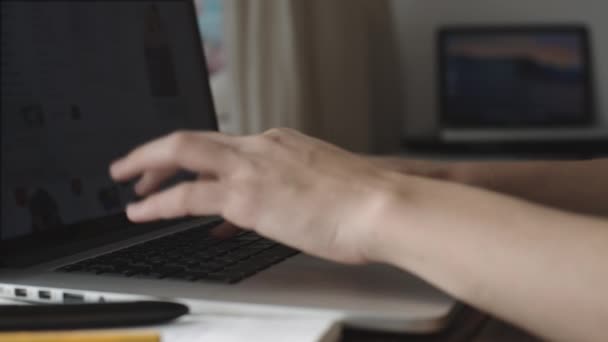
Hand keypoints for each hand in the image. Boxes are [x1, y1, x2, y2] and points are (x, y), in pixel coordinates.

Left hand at [110, 128, 397, 263]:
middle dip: (157, 152)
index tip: (189, 173)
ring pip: (181, 154)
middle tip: (135, 166)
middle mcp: (261, 147)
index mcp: (280, 144)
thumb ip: (290, 193)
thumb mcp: (322, 187)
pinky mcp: (245, 197)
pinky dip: (157, 202)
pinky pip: (186, 195)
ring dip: (147, 168)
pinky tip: (142, 211)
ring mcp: (251, 169)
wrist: (380, 206)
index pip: (227, 146)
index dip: (200, 160)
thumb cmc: (364, 202)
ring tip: (128, 183)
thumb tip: (270, 211)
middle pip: (194, 139)